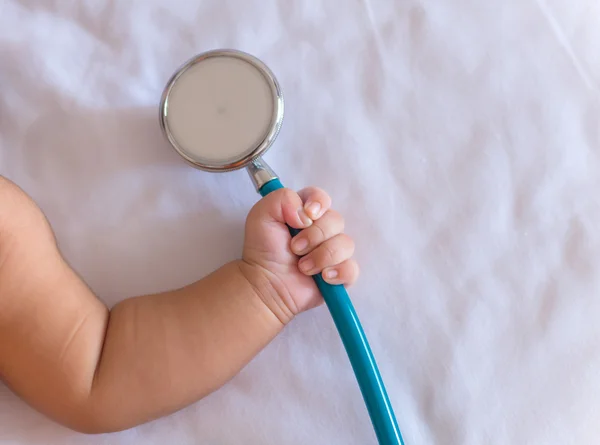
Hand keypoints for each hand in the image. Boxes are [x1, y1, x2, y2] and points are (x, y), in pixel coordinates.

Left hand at [240, 187, 358, 323]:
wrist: (265, 285)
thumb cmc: (263, 250)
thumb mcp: (261, 215)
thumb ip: (282, 199)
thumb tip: (308, 214)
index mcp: (305, 212)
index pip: (322, 198)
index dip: (319, 203)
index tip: (307, 216)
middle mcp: (322, 229)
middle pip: (336, 220)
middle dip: (315, 236)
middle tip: (294, 248)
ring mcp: (333, 252)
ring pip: (345, 244)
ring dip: (322, 257)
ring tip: (303, 267)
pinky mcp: (339, 274)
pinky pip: (352, 268)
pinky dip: (338, 272)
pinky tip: (322, 278)